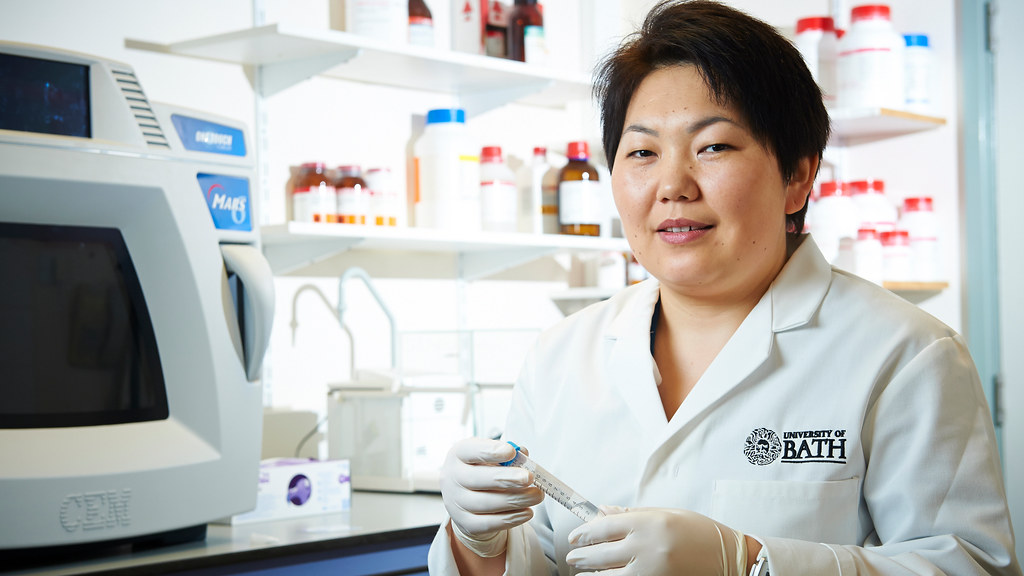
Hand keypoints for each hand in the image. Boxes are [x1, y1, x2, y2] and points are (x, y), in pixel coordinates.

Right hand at [439, 437, 544, 557]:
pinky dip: (511, 519)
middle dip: (507, 478)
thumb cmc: (482, 470)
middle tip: (530, 478)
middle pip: (479, 479)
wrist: (465, 498)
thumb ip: (507, 453)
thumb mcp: (490, 455)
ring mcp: (456, 503)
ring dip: (517, 499)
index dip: (490, 451)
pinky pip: (490, 523)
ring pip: (488, 503)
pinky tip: (527, 512)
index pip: (470, 450)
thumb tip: (523, 454)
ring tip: (537, 495)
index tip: (511, 452)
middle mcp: (452, 478)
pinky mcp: (466, 523)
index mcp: (458, 455)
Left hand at [566, 506, 747, 575]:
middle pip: (600, 554)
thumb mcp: (667, 514)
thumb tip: (601, 512)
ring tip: (583, 572)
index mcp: (649, 524)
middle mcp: (647, 548)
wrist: (730, 559)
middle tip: (573, 556)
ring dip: (591, 575)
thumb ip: (632, 515)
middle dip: (581, 556)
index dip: (584, 533)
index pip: (603, 527)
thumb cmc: (700, 533)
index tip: (575, 536)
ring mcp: (651, 572)